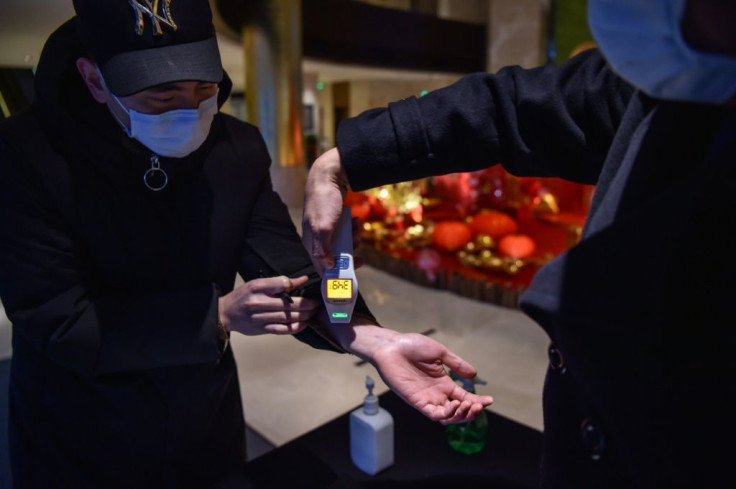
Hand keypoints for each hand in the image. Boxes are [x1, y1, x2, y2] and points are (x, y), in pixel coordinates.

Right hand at [219, 275, 320, 335]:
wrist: (226, 314)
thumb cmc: (244, 296)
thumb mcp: (257, 284)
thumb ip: (278, 282)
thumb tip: (302, 280)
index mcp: (257, 288)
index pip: (281, 284)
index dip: (295, 284)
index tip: (306, 283)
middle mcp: (259, 303)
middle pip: (288, 304)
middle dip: (306, 304)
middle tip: (317, 303)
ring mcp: (260, 318)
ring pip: (287, 318)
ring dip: (304, 315)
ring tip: (314, 312)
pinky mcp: (262, 329)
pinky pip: (282, 330)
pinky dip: (295, 327)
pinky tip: (304, 324)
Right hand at [302, 147, 348, 273]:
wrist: (329, 175)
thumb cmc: (323, 201)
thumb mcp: (323, 228)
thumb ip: (322, 250)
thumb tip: (327, 266)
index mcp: (310, 243)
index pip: (320, 267)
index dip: (334, 275)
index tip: (348, 278)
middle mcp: (316, 238)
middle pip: (335, 257)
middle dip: (348, 256)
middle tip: (359, 258)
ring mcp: (326, 229)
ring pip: (343, 244)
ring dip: (353, 240)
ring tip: (356, 230)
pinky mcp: (334, 220)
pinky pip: (346, 232)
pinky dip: (353, 229)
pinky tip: (356, 220)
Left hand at [338, 324, 492, 423]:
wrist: (391, 346)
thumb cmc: (412, 346)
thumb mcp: (440, 353)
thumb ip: (456, 364)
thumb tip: (474, 375)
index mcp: (444, 383)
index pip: (464, 397)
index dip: (478, 401)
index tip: (490, 400)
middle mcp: (437, 394)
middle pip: (458, 411)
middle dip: (471, 411)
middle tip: (479, 405)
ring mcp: (427, 399)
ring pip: (448, 417)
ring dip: (460, 415)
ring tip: (468, 406)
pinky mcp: (416, 401)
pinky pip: (433, 414)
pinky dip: (446, 414)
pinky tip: (454, 405)